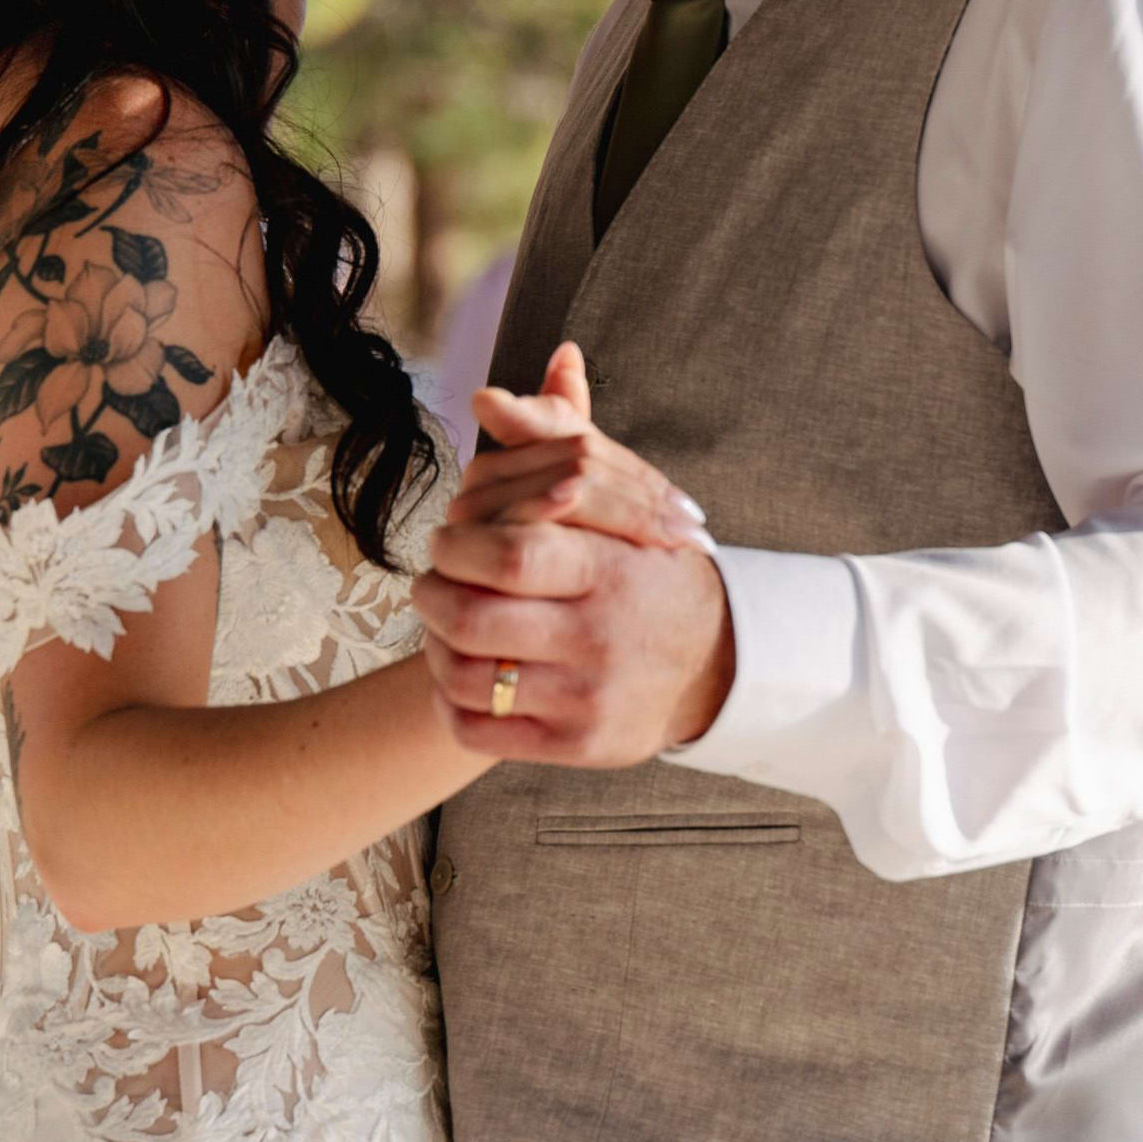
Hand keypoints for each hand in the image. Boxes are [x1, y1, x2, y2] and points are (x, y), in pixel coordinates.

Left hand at [416, 344, 734, 763]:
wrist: (710, 659)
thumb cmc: (643, 563)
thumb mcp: (614, 492)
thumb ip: (552, 437)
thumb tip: (488, 396)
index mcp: (611, 567)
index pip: (509, 552)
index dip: (457, 543)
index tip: (448, 536)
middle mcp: (601, 636)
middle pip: (473, 618)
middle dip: (432, 594)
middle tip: (432, 580)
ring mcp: (588, 697)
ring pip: (466, 678)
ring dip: (433, 646)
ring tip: (443, 623)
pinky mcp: (577, 745)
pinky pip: (478, 731)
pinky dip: (450, 700)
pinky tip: (461, 673)